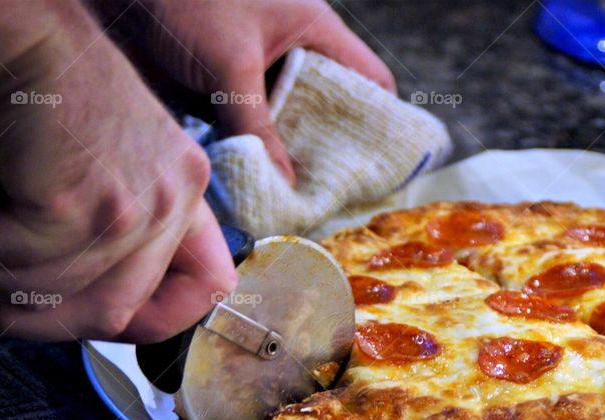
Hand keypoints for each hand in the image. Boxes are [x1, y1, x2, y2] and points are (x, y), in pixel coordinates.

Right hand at [0, 0, 236, 341]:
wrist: (5, 27)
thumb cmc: (35, 96)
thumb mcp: (105, 168)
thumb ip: (119, 239)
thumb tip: (101, 319)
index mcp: (184, 190)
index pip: (209, 287)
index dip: (156, 318)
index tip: (91, 311)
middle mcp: (172, 200)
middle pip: (117, 316)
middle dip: (42, 314)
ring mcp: (132, 207)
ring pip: (49, 295)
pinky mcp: (79, 207)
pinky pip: (5, 263)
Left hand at [141, 0, 396, 183]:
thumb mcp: (229, 65)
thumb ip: (257, 125)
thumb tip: (286, 186)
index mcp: (315, 32)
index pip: (371, 81)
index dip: (383, 125)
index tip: (379, 172)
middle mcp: (293, 52)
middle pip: (330, 110)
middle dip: (330, 153)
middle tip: (333, 199)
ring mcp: (257, 68)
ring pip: (287, 122)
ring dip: (287, 157)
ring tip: (294, 202)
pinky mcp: (222, 83)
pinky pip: (248, 123)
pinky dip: (250, 151)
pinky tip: (250, 183)